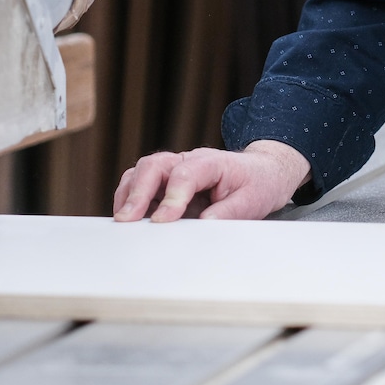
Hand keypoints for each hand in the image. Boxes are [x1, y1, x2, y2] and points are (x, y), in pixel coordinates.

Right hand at [112, 141, 310, 222]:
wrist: (263, 172)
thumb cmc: (257, 183)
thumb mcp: (253, 200)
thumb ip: (229, 212)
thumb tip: (204, 224)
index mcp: (212, 162)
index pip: (185, 174)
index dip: (172, 197)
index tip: (163, 220)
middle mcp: (188, 160)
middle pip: (154, 165)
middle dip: (138, 192)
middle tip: (127, 219)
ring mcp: (175, 169)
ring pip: (142, 172)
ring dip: (129, 193)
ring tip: (122, 219)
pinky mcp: (168, 182)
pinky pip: (142, 184)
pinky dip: (130, 198)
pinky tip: (128, 217)